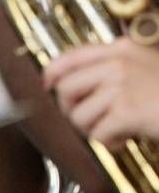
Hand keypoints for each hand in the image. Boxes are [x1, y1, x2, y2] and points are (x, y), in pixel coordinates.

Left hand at [44, 37, 158, 148]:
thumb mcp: (146, 65)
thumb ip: (117, 67)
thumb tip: (79, 82)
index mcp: (122, 49)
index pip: (73, 55)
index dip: (53, 71)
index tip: (47, 83)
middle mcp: (118, 63)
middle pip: (66, 87)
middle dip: (71, 109)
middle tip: (89, 119)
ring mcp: (121, 86)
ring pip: (78, 115)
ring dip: (93, 130)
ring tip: (114, 130)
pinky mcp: (126, 111)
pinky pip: (97, 134)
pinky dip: (110, 143)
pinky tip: (125, 138)